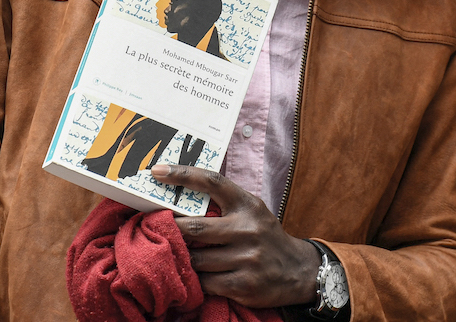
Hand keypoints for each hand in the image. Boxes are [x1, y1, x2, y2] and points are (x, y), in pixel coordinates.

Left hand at [151, 164, 320, 307]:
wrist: (297, 271)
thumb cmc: (265, 237)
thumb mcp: (252, 213)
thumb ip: (224, 206)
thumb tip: (181, 201)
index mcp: (248, 205)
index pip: (212, 182)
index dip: (183, 174)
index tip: (157, 171)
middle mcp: (248, 229)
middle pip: (194, 227)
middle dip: (172, 230)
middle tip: (157, 229)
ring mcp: (246, 258)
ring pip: (196, 259)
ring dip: (184, 259)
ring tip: (181, 256)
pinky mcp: (243, 284)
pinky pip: (205, 283)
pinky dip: (197, 280)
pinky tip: (199, 276)